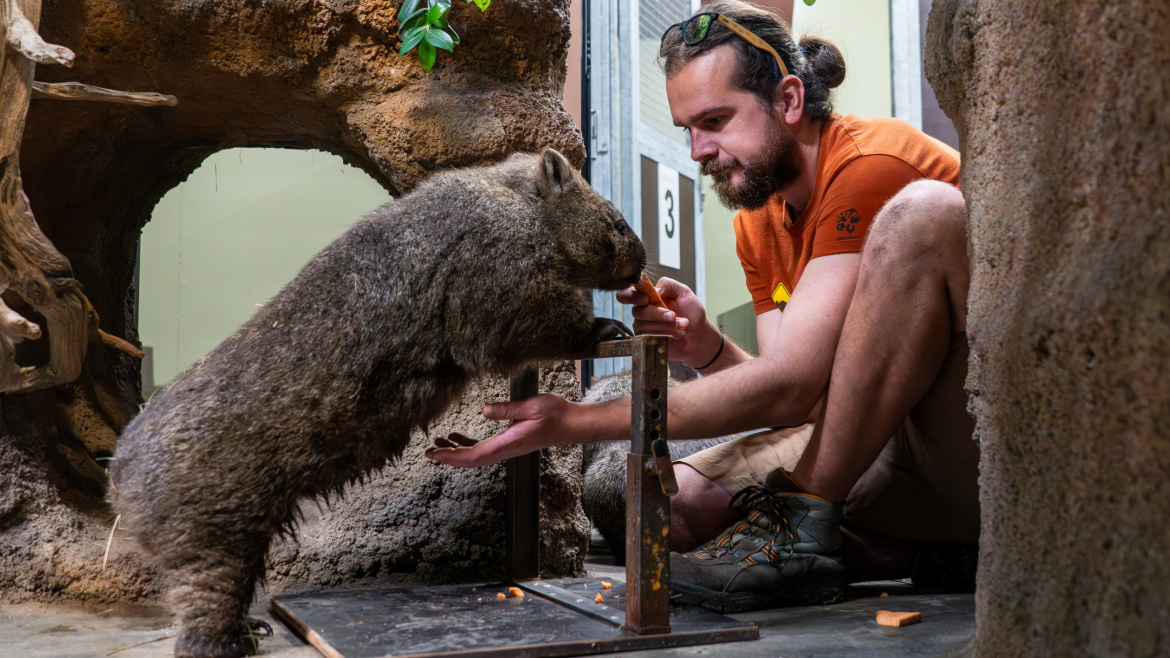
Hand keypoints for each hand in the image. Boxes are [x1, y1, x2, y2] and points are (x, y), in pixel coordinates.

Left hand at [425, 393, 572, 467]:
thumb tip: (483, 411)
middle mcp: (505, 450)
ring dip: (455, 451)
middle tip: (428, 451)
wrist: (571, 424)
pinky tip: (457, 437)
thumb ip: (507, 409)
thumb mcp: (531, 406)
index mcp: (507, 443)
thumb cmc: (555, 414)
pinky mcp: (508, 443)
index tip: (434, 454)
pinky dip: (466, 446)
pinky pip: (482, 449)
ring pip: (475, 455)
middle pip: (470, 460)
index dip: (452, 457)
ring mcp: (506, 448)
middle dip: (448, 457)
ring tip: (438, 442)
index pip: (474, 455)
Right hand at [616, 277, 720, 364]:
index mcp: (648, 297)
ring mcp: (643, 328)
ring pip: (644, 325)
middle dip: (657, 314)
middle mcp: (642, 312)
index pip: (626, 294)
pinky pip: (648, 338)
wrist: (699, 336)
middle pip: (637, 311)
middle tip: (674, 315)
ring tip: (683, 325)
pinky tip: (676, 335)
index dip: (631, 296)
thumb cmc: (692, 314)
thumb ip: (668, 285)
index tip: (647, 299)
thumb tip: (653, 291)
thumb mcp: (684, 292)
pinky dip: (665, 335)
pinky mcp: (646, 342)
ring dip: (667, 325)